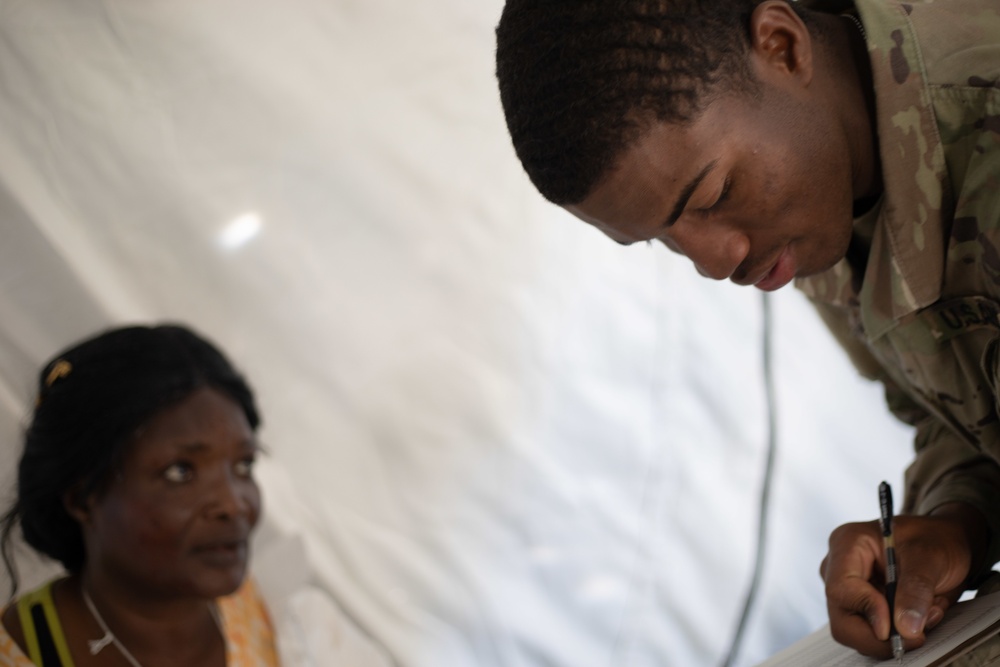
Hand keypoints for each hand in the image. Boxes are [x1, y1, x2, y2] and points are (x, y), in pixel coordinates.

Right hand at [819, 507, 986, 658]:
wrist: (947, 546)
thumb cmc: (935, 539)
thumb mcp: (930, 558)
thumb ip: (916, 590)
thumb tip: (904, 628)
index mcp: (846, 545)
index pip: (841, 589)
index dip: (868, 611)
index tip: (899, 628)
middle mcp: (839, 570)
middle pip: (843, 620)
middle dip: (884, 634)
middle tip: (918, 634)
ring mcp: (849, 592)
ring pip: (858, 633)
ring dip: (898, 634)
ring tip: (927, 612)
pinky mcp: (862, 609)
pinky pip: (874, 637)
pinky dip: (901, 634)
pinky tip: (920, 615)